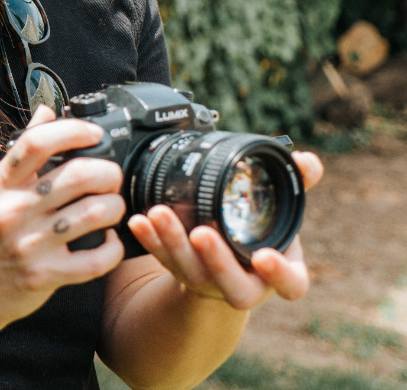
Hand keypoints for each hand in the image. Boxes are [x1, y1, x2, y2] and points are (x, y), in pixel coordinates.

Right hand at [0, 106, 125, 341]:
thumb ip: (23, 152)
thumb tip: (47, 111)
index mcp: (3, 184)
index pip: (37, 142)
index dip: (73, 130)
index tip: (95, 133)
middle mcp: (14, 210)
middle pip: (78, 174)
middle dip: (108, 172)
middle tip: (112, 176)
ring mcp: (29, 245)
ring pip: (94, 213)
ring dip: (115, 206)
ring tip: (113, 205)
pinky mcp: (44, 276)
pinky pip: (96, 259)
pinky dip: (113, 247)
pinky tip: (108, 239)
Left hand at [126, 150, 323, 310]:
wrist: (227, 262)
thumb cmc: (259, 232)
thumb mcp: (281, 208)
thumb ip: (297, 182)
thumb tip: (308, 160)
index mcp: (279, 271)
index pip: (289, 283)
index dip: (278, 274)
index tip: (264, 257)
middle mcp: (245, 284)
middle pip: (232, 284)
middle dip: (215, 260)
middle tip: (200, 233)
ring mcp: (210, 283)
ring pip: (191, 271)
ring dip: (172, 243)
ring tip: (157, 214)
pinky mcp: (181, 274)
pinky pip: (163, 260)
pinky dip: (149, 240)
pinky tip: (137, 220)